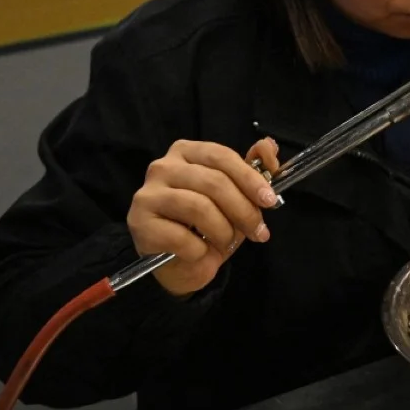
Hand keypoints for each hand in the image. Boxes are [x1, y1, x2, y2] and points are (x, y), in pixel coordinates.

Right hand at [128, 137, 279, 296]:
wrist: (180, 265)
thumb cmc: (208, 226)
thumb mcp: (236, 198)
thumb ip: (253, 170)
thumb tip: (268, 145)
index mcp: (186, 152)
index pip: (221, 156)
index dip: (250, 178)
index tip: (270, 200)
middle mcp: (162, 167)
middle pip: (213, 182)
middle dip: (243, 210)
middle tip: (258, 231)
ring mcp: (148, 194)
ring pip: (198, 207)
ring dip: (222, 231)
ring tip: (225, 242)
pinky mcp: (139, 223)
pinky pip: (180, 237)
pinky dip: (198, 250)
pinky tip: (199, 252)